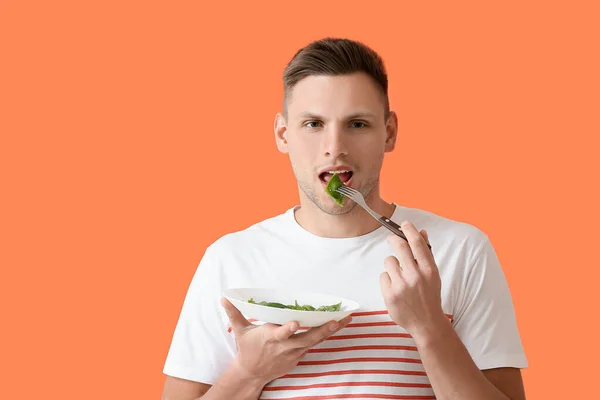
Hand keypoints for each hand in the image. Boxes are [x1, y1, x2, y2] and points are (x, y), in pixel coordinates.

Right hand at [221, 298, 351, 385]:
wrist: (252, 373)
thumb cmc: (247, 348)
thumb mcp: (240, 331)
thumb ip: (234, 313)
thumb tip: (224, 298)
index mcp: (271, 337)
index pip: (281, 333)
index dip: (288, 329)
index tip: (295, 323)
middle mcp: (285, 346)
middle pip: (307, 338)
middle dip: (323, 330)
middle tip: (337, 320)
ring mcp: (294, 353)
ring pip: (315, 341)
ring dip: (330, 331)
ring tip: (346, 320)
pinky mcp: (298, 357)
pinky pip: (313, 345)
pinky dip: (324, 336)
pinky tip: (336, 326)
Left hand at [379, 221, 447, 336]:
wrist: (427, 323)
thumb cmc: (429, 296)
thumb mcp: (433, 275)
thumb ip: (426, 254)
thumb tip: (421, 232)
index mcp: (429, 270)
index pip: (417, 244)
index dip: (410, 230)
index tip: (404, 223)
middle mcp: (416, 276)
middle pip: (400, 247)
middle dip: (394, 238)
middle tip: (392, 237)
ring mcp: (402, 285)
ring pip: (389, 261)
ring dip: (392, 265)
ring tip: (399, 276)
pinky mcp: (390, 294)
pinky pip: (383, 276)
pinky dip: (387, 279)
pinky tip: (395, 288)